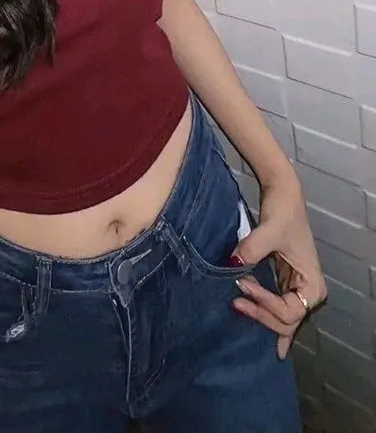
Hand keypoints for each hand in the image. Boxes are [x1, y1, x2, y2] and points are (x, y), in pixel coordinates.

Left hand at [231, 170, 326, 358]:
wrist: (283, 195)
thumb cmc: (282, 212)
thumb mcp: (269, 229)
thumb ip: (252, 248)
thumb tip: (232, 265)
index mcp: (312, 283)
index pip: (289, 311)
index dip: (265, 303)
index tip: (243, 284)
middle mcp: (309, 291)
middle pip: (286, 321)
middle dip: (262, 316)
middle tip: (235, 304)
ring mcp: (297, 288)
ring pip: (282, 319)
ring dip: (263, 319)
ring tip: (241, 312)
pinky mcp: (285, 283)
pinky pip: (280, 311)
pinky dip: (276, 326)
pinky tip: (276, 349)